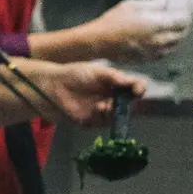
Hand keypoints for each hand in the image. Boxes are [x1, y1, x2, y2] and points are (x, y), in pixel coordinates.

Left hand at [33, 61, 147, 126]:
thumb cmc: (75, 74)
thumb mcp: (96, 71)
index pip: (134, 88)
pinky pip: (103, 122)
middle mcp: (112, 98)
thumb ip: (114, 76)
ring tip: (107, 104)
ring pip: (118, 115)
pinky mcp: (92, 121)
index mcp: (115, 85)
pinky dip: (104, 117)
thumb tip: (130, 81)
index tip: (138, 90)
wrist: (53, 86)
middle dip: (129, 103)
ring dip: (116, 111)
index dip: (139, 89)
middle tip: (125, 99)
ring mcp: (103, 111)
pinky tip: (99, 109)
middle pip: (130, 104)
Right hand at [83, 0, 191, 62]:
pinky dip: (165, 47)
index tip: (180, 12)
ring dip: (174, 37)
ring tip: (169, 31)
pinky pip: (163, 53)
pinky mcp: (146, 59)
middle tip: (176, 21)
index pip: (183, 20)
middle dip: (181, 26)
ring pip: (174, 45)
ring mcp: (153, 51)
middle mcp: (159, 39)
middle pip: (181, 34)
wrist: (98, 42)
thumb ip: (153, 4)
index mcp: (158, 24)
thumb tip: (165, 4)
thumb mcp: (131, 5)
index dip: (183, 15)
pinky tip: (158, 42)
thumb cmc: (112, 22)